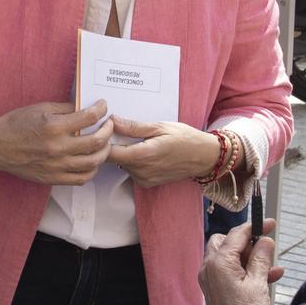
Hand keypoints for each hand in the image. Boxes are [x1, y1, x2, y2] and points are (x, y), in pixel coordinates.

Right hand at [0, 101, 113, 185]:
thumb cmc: (16, 124)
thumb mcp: (40, 108)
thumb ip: (65, 109)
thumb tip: (86, 107)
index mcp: (53, 126)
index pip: (89, 117)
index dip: (101, 109)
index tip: (102, 106)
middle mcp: (57, 147)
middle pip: (96, 141)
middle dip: (108, 130)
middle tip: (109, 124)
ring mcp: (56, 166)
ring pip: (93, 162)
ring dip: (104, 151)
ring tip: (104, 144)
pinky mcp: (52, 178)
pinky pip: (81, 178)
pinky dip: (92, 170)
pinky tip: (91, 161)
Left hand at [105, 118, 223, 187]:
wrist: (203, 157)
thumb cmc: (184, 138)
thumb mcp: (160, 126)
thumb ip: (133, 126)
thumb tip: (112, 120)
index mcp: (143, 155)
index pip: (109, 153)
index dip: (103, 141)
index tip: (104, 129)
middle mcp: (141, 171)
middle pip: (113, 159)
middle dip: (111, 145)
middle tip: (116, 130)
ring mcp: (144, 179)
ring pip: (121, 165)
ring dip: (122, 153)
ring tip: (132, 139)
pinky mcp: (146, 183)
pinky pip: (130, 171)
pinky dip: (131, 160)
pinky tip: (141, 151)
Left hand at [201, 219, 281, 304]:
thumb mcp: (259, 282)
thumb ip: (261, 258)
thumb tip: (265, 240)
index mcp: (219, 263)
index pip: (236, 235)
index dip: (254, 227)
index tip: (269, 223)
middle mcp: (210, 268)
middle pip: (227, 242)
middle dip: (247, 242)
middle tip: (266, 246)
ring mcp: (211, 279)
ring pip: (230, 256)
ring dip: (250, 258)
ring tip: (271, 267)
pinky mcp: (216, 289)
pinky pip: (230, 271)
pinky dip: (246, 270)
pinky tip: (269, 275)